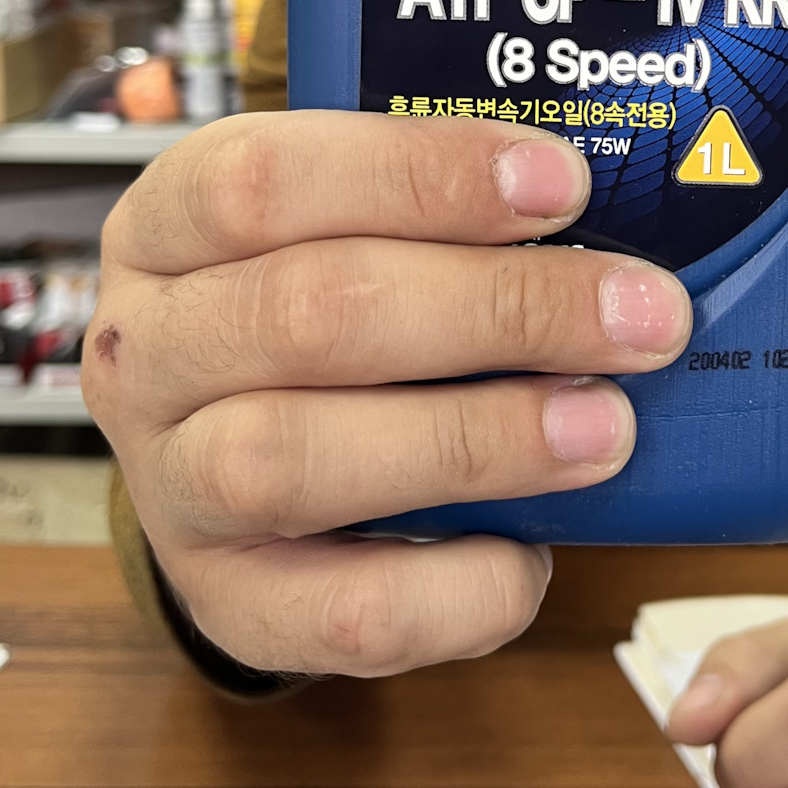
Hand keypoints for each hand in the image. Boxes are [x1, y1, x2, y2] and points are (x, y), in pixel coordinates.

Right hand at [85, 111, 691, 676]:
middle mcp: (146, 351)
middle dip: (497, 309)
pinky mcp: (228, 604)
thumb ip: (441, 216)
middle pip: (304, 313)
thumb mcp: (343, 229)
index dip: (419, 174)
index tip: (563, 183)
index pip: (264, 176)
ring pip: (295, 459)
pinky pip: (340, 614)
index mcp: (169, 225)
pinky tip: (532, 553)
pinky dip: (455, 588)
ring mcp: (171, 487)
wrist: (238, 461)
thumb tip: (610, 227)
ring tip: (605, 427)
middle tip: (641, 314)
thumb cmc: (321, 316)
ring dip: (475, 438)